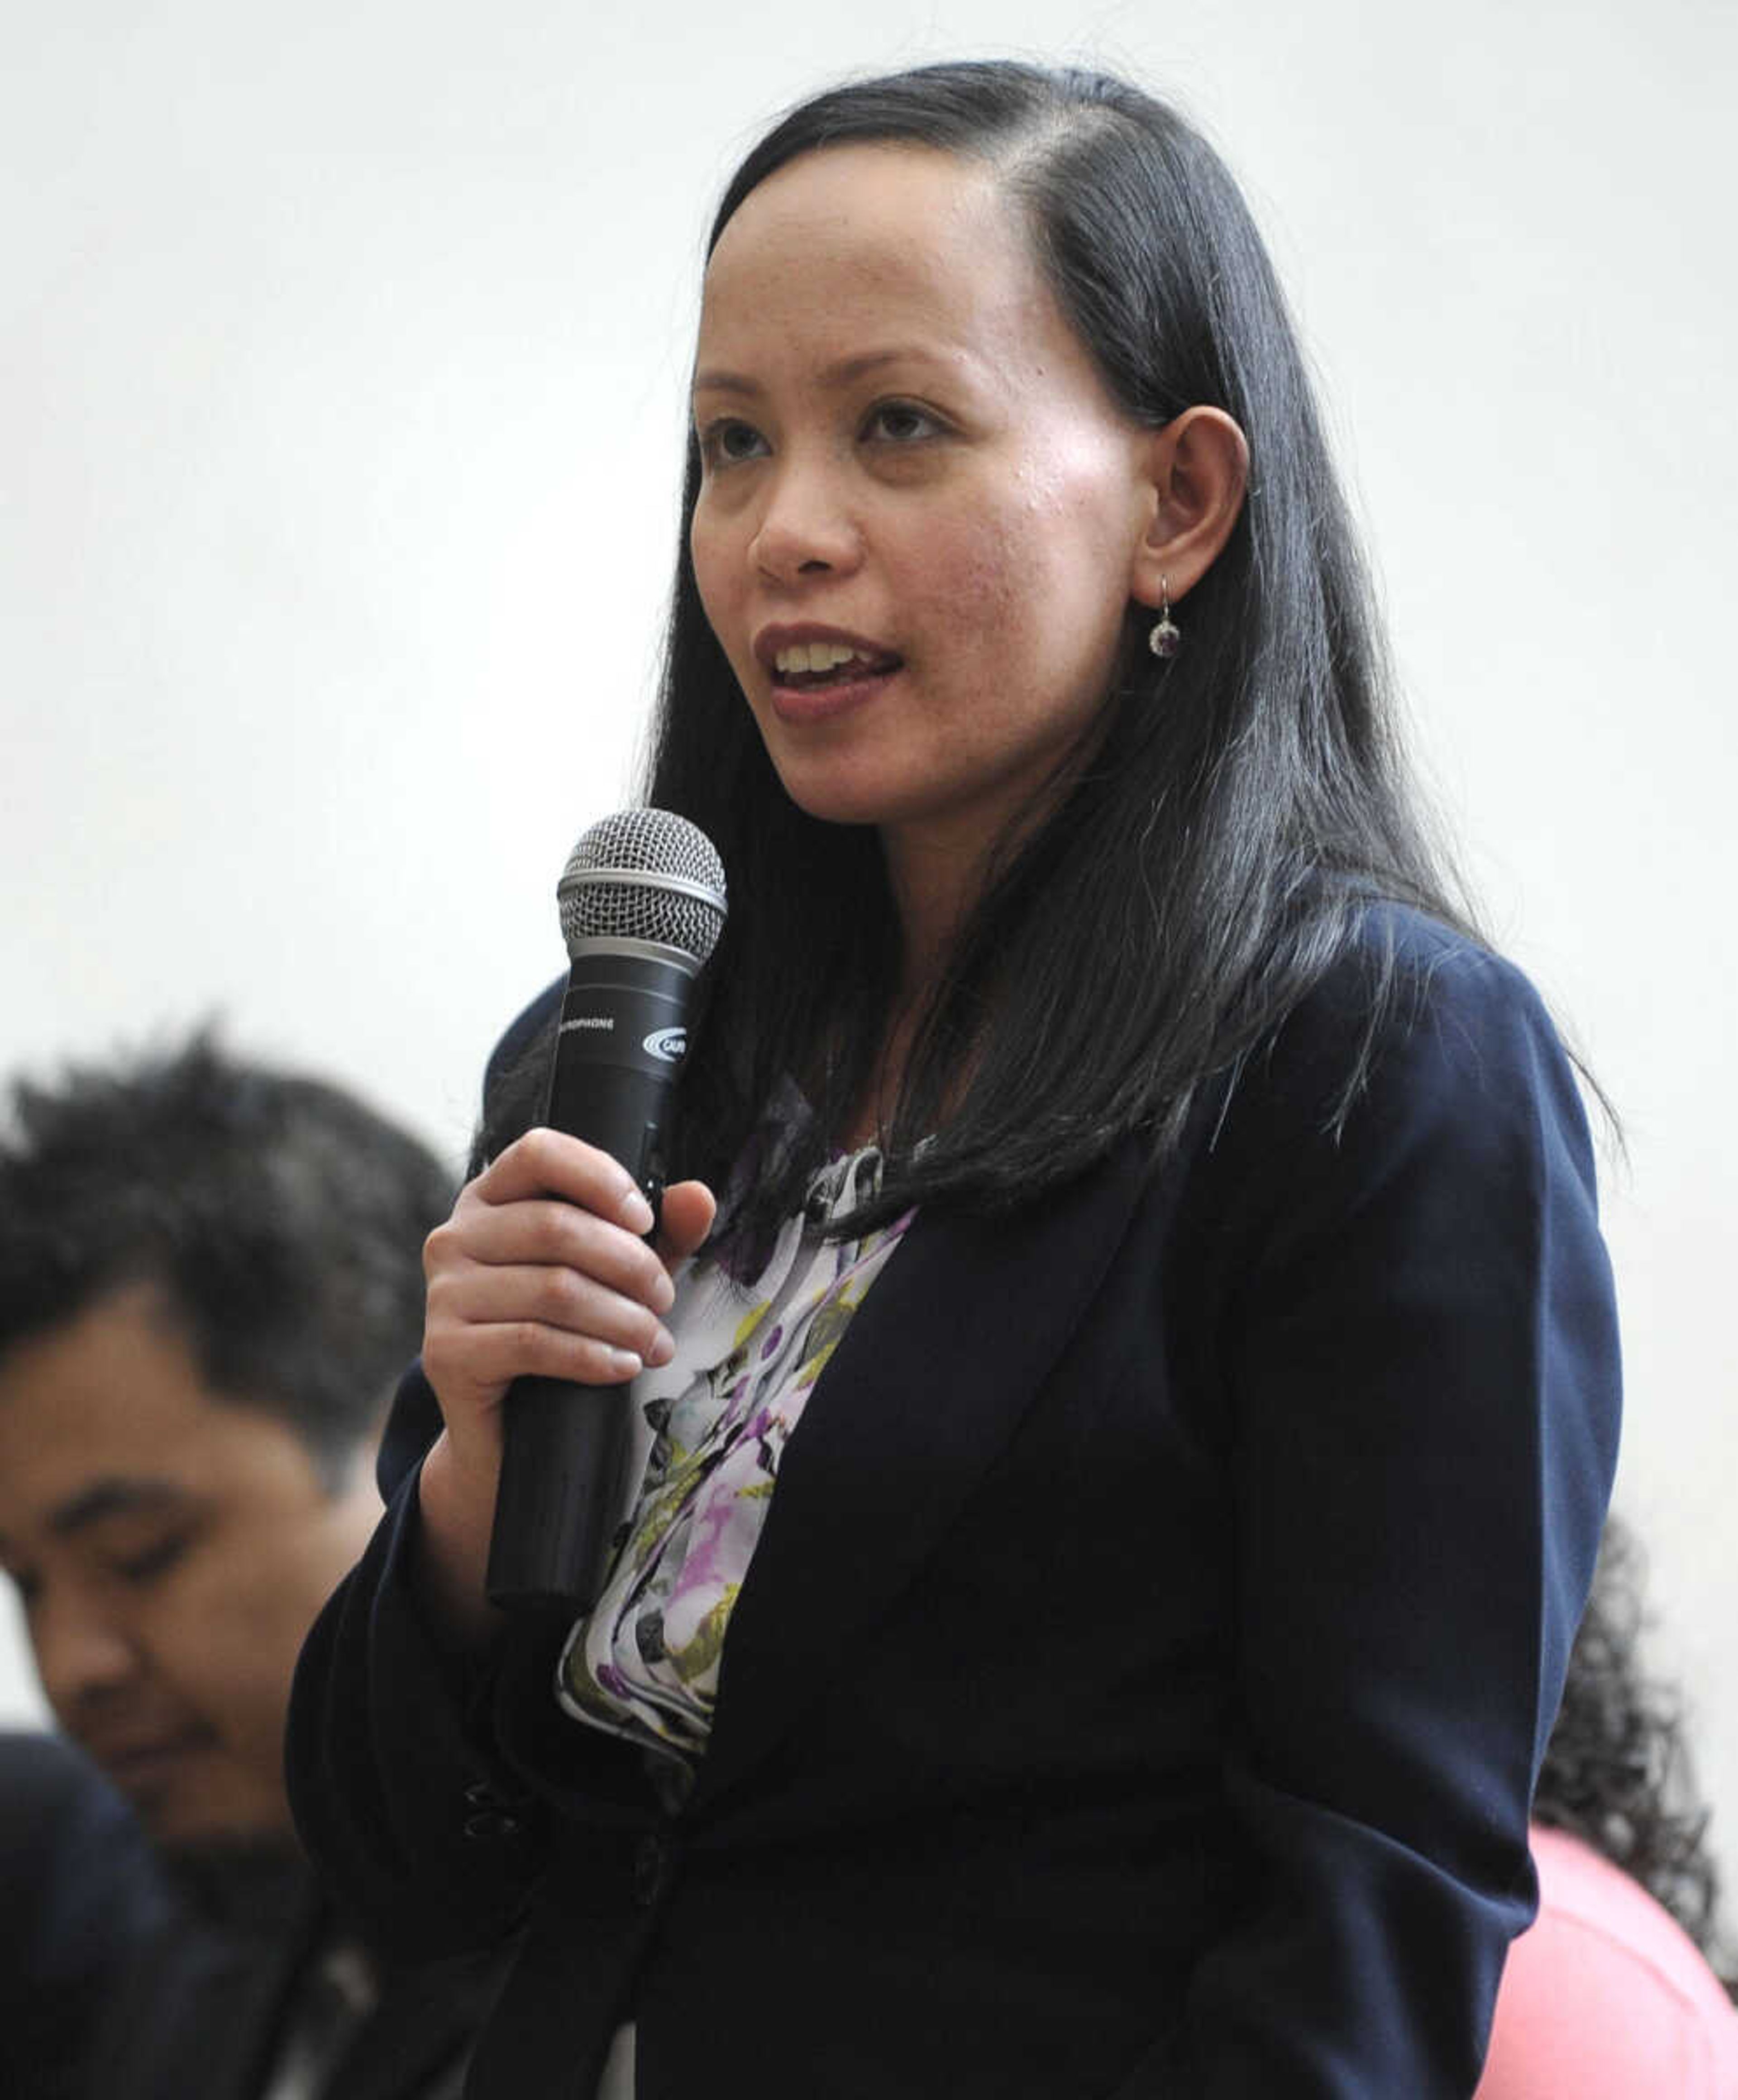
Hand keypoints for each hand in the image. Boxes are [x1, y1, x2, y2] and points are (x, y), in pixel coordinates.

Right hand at [413, 1129, 715, 1638]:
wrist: (507, 1428)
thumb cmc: (564, 1331)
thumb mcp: (617, 1274)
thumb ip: (661, 1233)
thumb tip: (697, 1195)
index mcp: (490, 1199)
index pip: (539, 1152)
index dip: (600, 1177)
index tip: (646, 1220)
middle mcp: (455, 1237)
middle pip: (556, 1226)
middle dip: (630, 1264)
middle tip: (665, 1300)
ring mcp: (443, 1294)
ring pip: (553, 1289)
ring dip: (623, 1318)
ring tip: (656, 1341)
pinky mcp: (445, 1352)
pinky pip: (534, 1343)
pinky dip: (593, 1356)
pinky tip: (625, 1366)